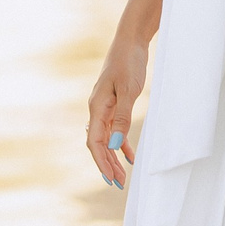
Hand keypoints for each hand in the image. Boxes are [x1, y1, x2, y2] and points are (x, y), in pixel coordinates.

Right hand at [86, 37, 147, 187]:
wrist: (130, 41)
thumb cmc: (129, 62)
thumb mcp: (129, 90)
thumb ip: (122, 117)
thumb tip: (114, 144)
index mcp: (97, 106)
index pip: (94, 141)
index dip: (101, 161)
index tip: (111, 178)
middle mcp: (97, 109)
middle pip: (97, 143)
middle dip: (106, 164)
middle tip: (118, 184)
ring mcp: (105, 107)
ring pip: (105, 139)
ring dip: (112, 157)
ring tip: (122, 176)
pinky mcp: (114, 103)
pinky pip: (114, 129)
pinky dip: (120, 144)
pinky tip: (130, 156)